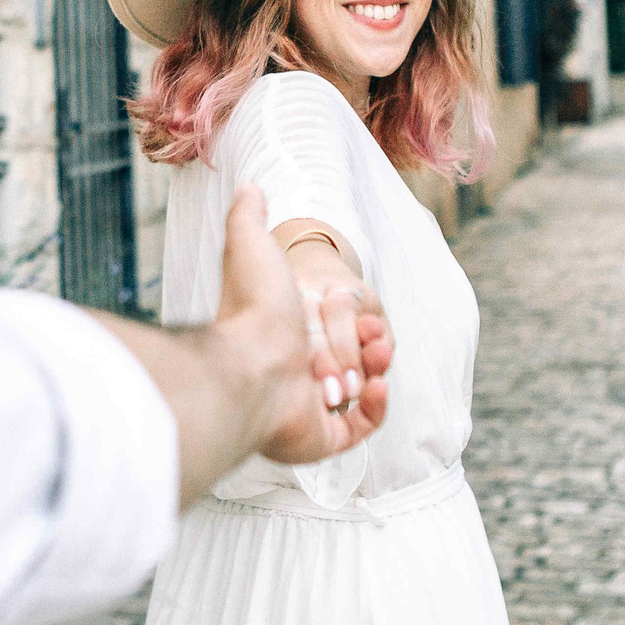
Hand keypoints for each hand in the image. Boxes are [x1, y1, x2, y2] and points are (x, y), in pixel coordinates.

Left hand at [212, 187, 390, 464]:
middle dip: (367, 345)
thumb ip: (248, 215)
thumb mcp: (249, 245)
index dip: (354, 319)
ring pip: (362, 387)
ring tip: (373, 360)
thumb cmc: (253, 309)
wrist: (250, 366)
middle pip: (354, 355)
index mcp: (289, 334)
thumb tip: (248, 188)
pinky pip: (363, 425)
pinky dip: (376, 405)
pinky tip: (374, 385)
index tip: (362, 314)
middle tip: (369, 339)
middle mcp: (298, 371)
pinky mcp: (323, 437)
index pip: (338, 325)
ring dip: (374, 369)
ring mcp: (311, 407)